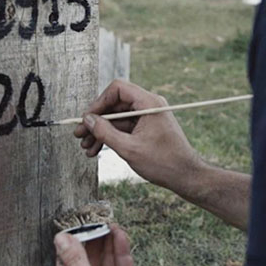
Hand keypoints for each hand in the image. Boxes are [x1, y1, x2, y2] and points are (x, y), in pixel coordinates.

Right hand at [75, 80, 203, 191]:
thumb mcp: (129, 148)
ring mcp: (148, 117)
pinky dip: (111, 137)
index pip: (118, 89)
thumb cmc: (163, 162)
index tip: (87, 118)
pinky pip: (125, 128)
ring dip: (101, 132)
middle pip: (115, 104)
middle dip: (96, 121)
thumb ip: (105, 132)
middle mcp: (149, 105)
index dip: (99, 102)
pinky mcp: (147, 128)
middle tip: (79, 135)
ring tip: (86, 148)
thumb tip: (87, 120)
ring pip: (118, 118)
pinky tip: (97, 150)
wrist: (186, 176)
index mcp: (149, 103)